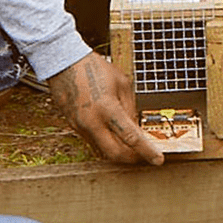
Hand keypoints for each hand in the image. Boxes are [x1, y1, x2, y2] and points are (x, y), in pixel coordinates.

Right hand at [49, 51, 163, 165]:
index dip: (147, 151)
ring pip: (102, 150)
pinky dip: (105, 142)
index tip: (158, 159)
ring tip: (129, 144)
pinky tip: (112, 134)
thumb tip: (136, 128)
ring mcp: (80, 126)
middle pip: (115, 153)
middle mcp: (92, 121)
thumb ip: (130, 107)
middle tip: (143, 156)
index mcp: (107, 108)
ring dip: (118, 151)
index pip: (131, 137)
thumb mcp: (121, 83)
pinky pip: (92, 141)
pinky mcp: (72, 125)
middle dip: (132, 158)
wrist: (64, 63)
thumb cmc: (94, 68)